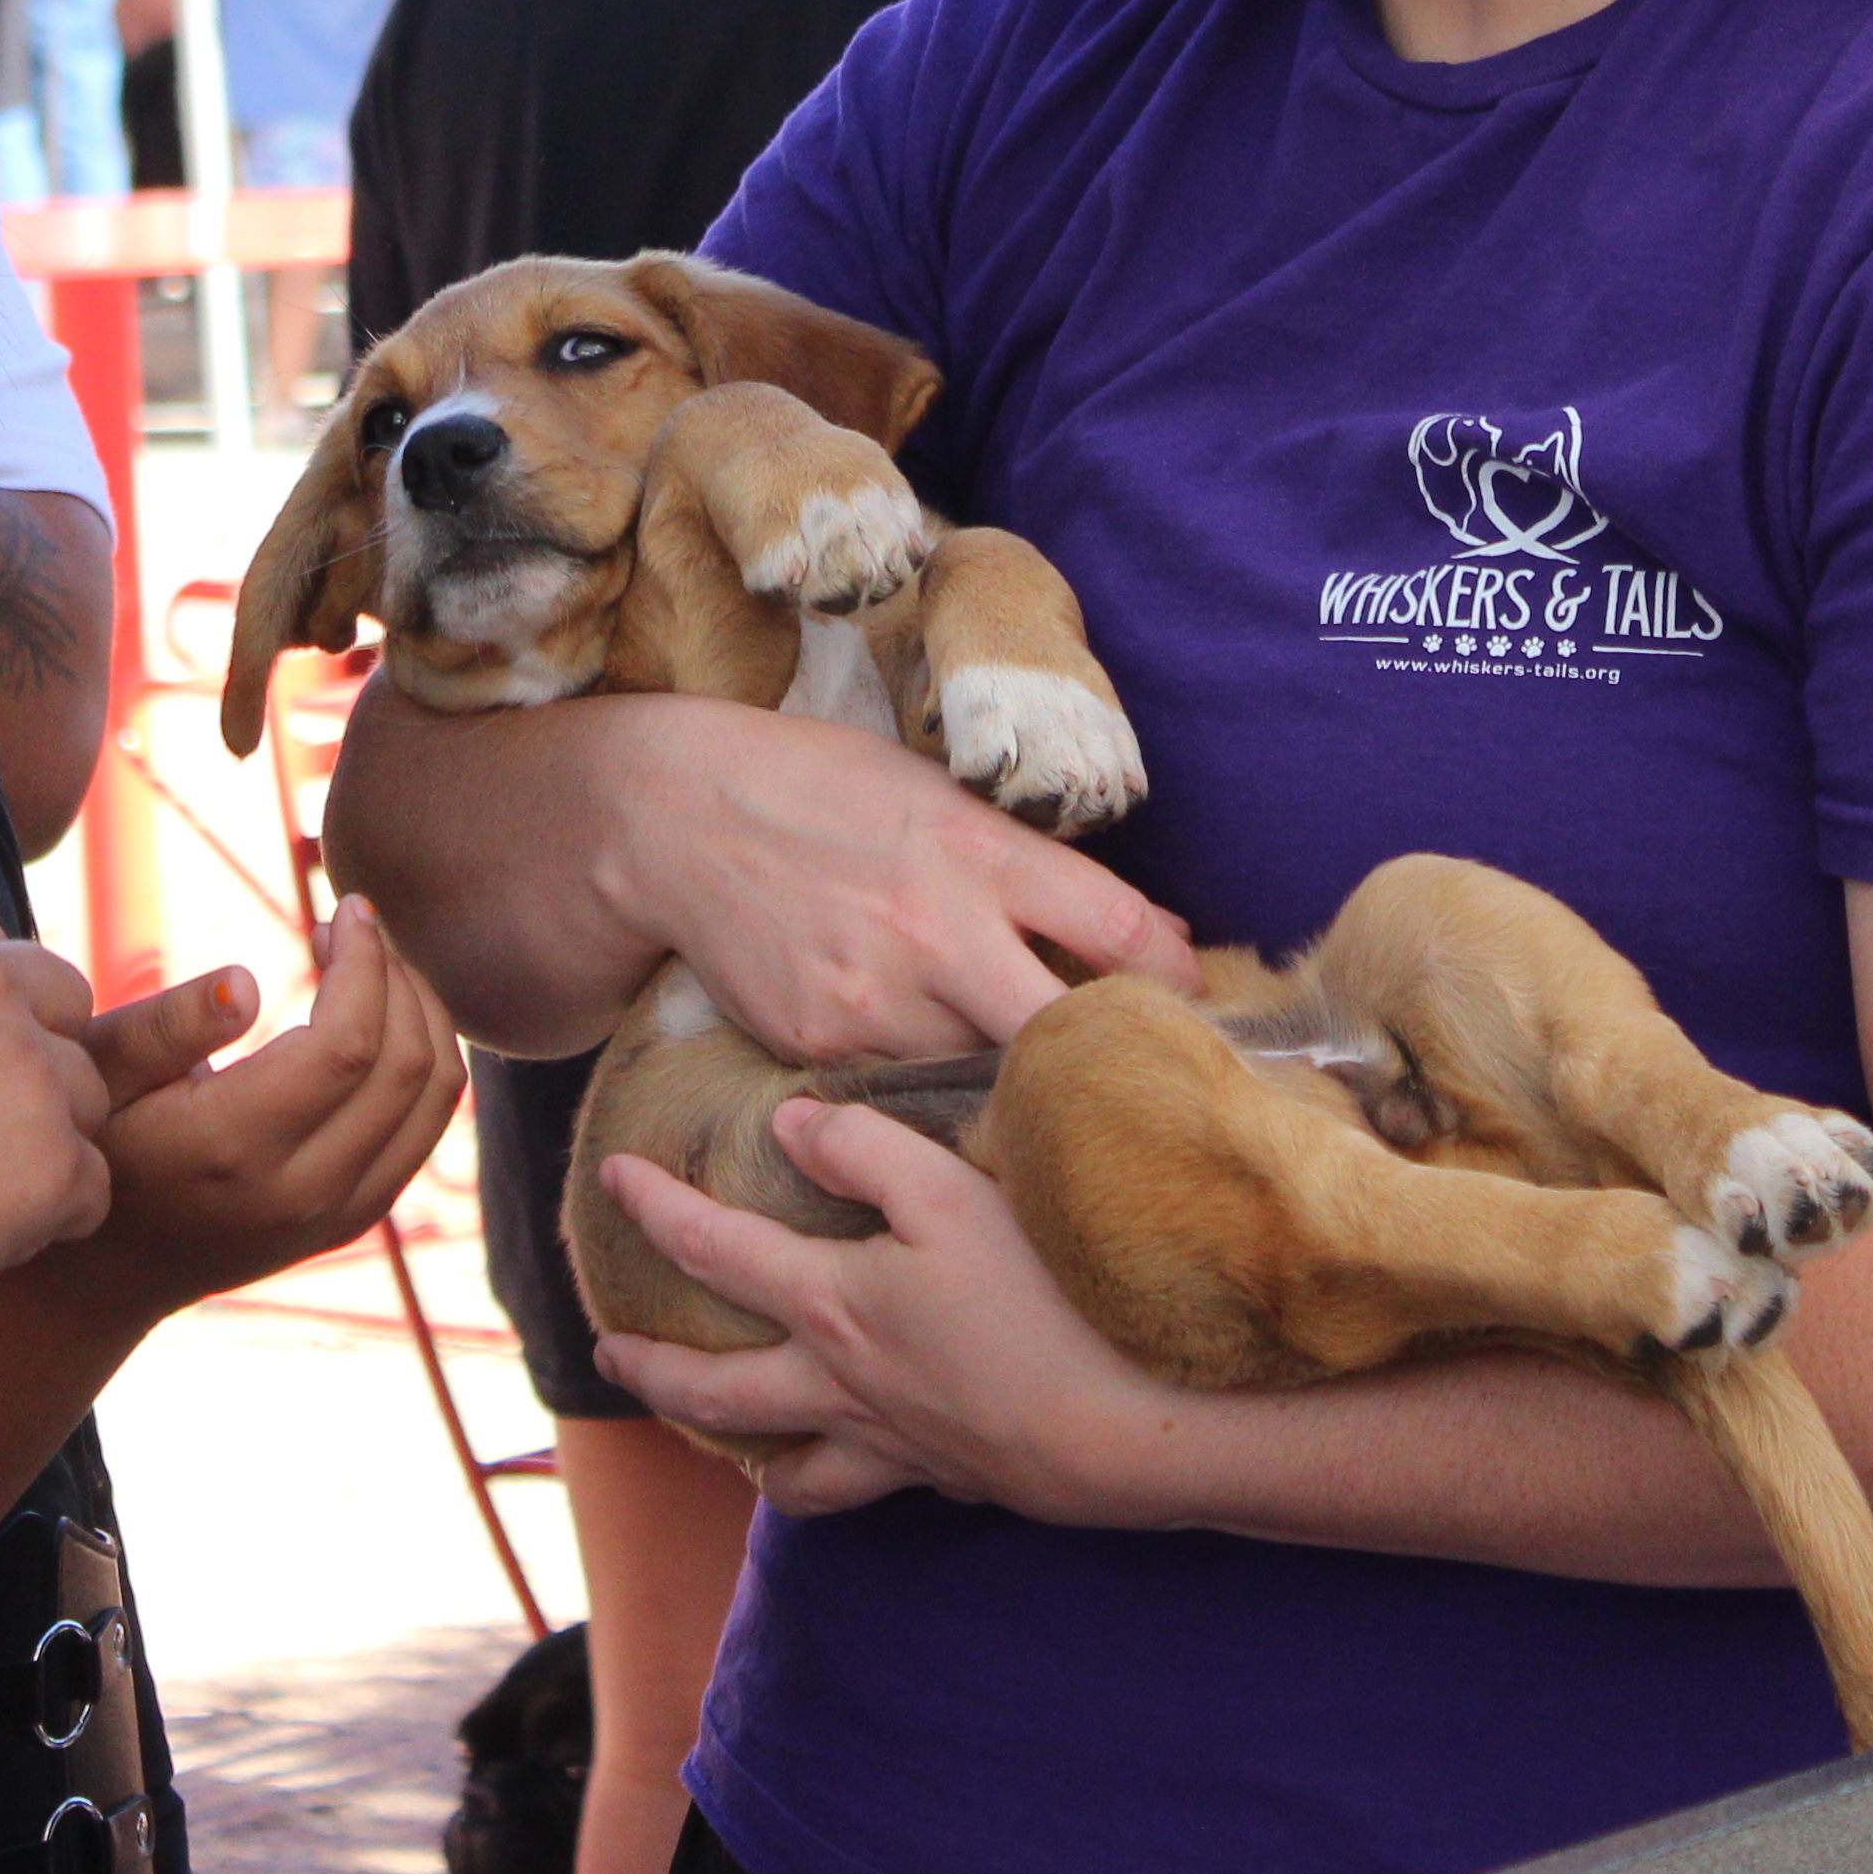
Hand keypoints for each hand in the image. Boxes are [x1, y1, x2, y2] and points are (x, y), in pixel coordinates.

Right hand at [59, 903, 465, 1315]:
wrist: (106, 1272)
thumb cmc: (92, 1141)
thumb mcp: (97, 1073)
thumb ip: (164, 1025)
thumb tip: (245, 982)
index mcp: (231, 1147)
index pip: (347, 1044)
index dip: (364, 961)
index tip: (345, 907)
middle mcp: (298, 1192)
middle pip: (407, 1066)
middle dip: (398, 973)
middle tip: (354, 923)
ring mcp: (335, 1215)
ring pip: (434, 1098)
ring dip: (423, 1010)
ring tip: (372, 961)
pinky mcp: (354, 1219)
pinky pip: (427, 1128)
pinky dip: (426, 1057)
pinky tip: (383, 1014)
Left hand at [589, 1100, 1186, 1522]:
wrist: (1124, 1429)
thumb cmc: (1040, 1298)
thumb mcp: (949, 1192)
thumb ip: (864, 1151)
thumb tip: (789, 1125)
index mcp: (833, 1308)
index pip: (714, 1250)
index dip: (655, 1208)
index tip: (610, 1177)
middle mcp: (844, 1390)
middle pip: (716, 1391)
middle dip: (654, 1371)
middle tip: (610, 1357)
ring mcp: (896, 1448)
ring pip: (792, 1473)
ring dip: (746, 1454)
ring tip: (731, 1442)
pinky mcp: (955, 1478)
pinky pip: (875, 1492)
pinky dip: (851, 1480)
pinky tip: (867, 1459)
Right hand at [608, 712, 1195, 1059]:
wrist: (674, 817)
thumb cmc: (820, 789)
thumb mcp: (937, 792)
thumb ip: (1034, 864)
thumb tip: (1143, 930)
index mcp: (978, 850)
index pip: (1118, 928)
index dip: (1176, 977)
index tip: (1198, 1001)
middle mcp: (938, 930)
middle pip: (1068, 1033)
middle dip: (1111, 1061)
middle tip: (1142, 1080)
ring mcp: (877, 999)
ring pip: (989, 1074)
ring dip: (1019, 1081)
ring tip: (1040, 1082)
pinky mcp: (822, 1046)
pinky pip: (907, 1084)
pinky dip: (933, 1081)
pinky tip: (932, 1063)